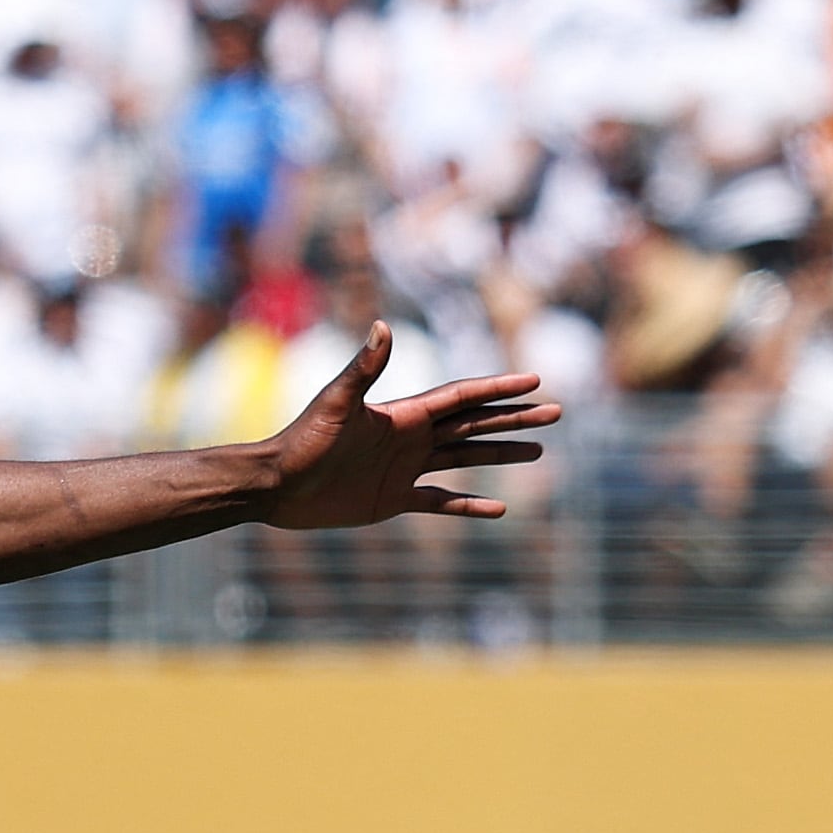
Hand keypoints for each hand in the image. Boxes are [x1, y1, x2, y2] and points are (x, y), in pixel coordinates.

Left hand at [255, 325, 560, 530]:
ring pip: (465, 458)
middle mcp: (411, 438)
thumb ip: (363, 368)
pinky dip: (468, 504)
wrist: (277, 486)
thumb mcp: (336, 403)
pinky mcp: (393, 499)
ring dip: (500, 453)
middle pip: (475, 424)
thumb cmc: (302, 441)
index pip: (463, 397)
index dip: (498, 388)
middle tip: (555, 412)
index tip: (534, 380)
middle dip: (514, 417)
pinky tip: (498, 507)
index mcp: (404, 414)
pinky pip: (440, 501)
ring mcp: (405, 468)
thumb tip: (381, 326)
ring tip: (538, 450)